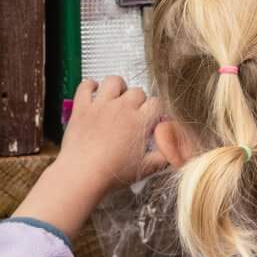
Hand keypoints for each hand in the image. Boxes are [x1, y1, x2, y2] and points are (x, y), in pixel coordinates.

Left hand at [22, 77, 167, 237]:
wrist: (82, 175)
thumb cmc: (112, 173)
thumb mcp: (145, 169)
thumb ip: (164, 158)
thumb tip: (174, 152)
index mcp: (139, 121)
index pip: (156, 103)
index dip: (156, 110)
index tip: (151, 119)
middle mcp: (122, 108)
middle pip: (137, 91)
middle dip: (139, 100)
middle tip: (134, 113)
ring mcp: (100, 105)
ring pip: (114, 81)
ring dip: (118, 87)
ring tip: (117, 98)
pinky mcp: (82, 107)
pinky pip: (85, 86)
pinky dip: (90, 85)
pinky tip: (94, 92)